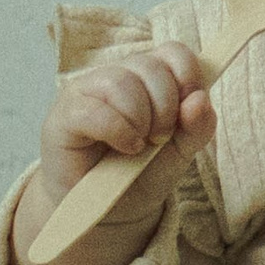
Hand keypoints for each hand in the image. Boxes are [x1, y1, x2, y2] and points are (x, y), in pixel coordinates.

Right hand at [10, 45, 212, 264]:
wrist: (106, 212)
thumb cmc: (140, 175)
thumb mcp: (180, 154)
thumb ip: (197, 127)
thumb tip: (200, 99)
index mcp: (147, 78)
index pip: (172, 52)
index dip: (188, 75)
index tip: (190, 109)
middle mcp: (116, 76)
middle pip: (150, 66)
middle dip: (166, 107)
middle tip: (160, 138)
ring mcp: (85, 92)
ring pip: (121, 82)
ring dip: (141, 118)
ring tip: (140, 145)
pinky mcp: (64, 115)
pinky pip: (94, 110)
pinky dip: (118, 130)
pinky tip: (125, 147)